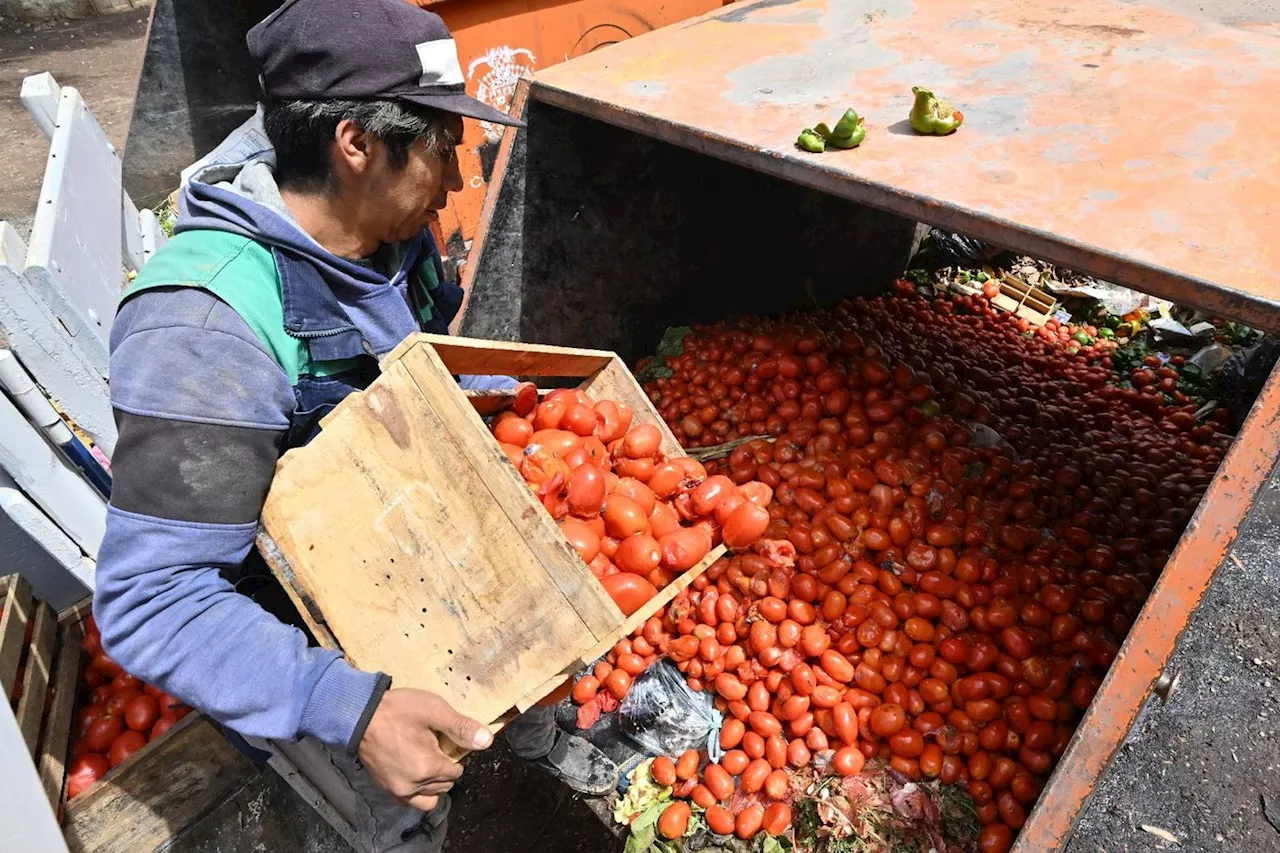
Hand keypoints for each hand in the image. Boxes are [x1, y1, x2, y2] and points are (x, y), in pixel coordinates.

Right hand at [357, 688, 491, 810]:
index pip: (456, 771)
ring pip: (429, 798)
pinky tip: (415, 769)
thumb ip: (461, 727)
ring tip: (428, 761)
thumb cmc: (396, 710)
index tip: (446, 740)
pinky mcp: (386, 788)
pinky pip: (410, 800)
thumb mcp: (434, 710)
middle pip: (444, 785)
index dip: (455, 754)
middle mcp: (412, 786)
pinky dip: (417, 790)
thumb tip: (486, 740)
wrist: (358, 714)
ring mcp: (397, 790)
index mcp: (426, 767)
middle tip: (436, 747)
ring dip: (434, 784)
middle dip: (446, 769)